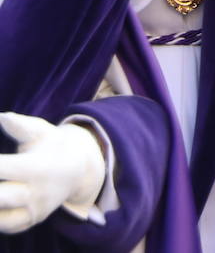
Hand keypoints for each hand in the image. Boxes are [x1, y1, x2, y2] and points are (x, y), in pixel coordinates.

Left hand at [0, 112, 104, 233]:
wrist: (79, 169)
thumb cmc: (52, 146)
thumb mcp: (42, 132)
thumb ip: (21, 125)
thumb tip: (3, 117)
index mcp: (38, 166)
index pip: (3, 168)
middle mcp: (38, 191)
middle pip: (2, 196)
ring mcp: (35, 208)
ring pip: (4, 218)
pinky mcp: (31, 220)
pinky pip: (9, 226)